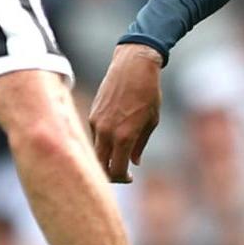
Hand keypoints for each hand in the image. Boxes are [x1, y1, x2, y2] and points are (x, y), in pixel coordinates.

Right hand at [89, 43, 163, 183]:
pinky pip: (95, 136)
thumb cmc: (148, 93)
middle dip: (111, 174)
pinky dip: (103, 143)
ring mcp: (96, 123)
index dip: (122, 178)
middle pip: (101, 166)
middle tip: (122, 173)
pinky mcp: (92, 114)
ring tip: (119, 156)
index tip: (130, 177)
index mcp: (124, 136)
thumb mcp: (151, 121)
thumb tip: (133, 162)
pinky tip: (114, 138)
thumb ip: (140, 144)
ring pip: (96, 151)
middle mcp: (106, 132)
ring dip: (106, 158)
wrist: (132, 65)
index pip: (116, 170)